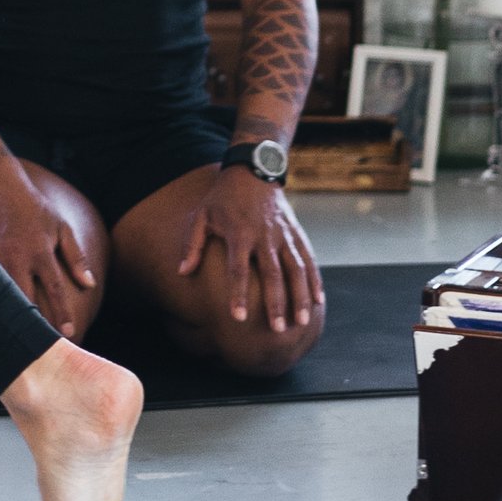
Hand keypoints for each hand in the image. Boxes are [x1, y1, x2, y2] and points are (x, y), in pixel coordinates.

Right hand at [0, 157, 99, 334]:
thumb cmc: (32, 207)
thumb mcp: (60, 227)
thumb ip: (75, 257)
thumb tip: (89, 285)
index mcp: (39, 251)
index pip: (53, 290)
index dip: (61, 314)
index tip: (69, 334)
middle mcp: (15, 257)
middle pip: (22, 299)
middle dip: (30, 324)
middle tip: (37, 350)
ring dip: (5, 318)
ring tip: (9, 344)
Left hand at [174, 166, 322, 335]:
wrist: (254, 169)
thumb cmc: (223, 198)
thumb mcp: (201, 215)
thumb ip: (193, 245)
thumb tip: (182, 272)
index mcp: (239, 233)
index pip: (238, 269)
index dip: (238, 294)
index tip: (238, 317)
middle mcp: (263, 236)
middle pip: (272, 274)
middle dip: (275, 303)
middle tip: (277, 330)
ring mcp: (283, 235)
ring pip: (295, 269)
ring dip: (299, 296)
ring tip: (301, 322)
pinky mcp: (296, 233)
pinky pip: (308, 259)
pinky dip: (314, 280)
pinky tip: (318, 300)